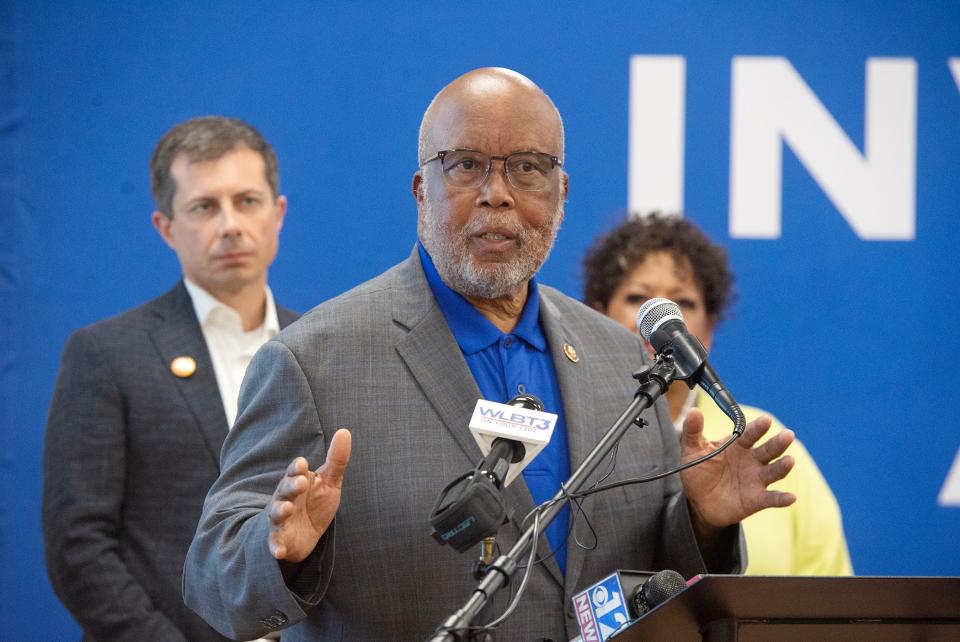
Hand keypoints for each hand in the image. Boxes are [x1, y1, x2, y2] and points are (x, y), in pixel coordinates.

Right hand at [267, 428, 351, 562]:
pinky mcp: (280, 540)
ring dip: (280, 511)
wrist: (306, 534)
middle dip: (291, 486)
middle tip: (301, 482)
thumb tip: (345, 431)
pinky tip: (279, 551)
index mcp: (297, 482)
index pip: (295, 471)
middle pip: (285, 490)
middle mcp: (286, 498)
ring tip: (286, 510)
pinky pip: (275, 543)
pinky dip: (275, 547)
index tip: (304, 464)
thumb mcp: (329, 482)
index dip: (298, 468)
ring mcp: (281, 520)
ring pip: (276, 514)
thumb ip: (337, 460)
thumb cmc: (315, 502)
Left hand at [679, 409, 795, 533]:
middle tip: (788, 434)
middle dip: (778, 443)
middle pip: (768, 450)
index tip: (766, 420)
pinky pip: (772, 498)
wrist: (697, 501)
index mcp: (738, 445)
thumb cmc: (698, 471)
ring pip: (774, 471)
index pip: (750, 434)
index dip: (758, 427)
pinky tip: (791, 497)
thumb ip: (693, 431)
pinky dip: (782, 498)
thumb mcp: (692, 450)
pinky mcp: (757, 499)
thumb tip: (694, 410)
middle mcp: (752, 460)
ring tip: (790, 460)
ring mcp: (756, 480)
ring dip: (783, 466)